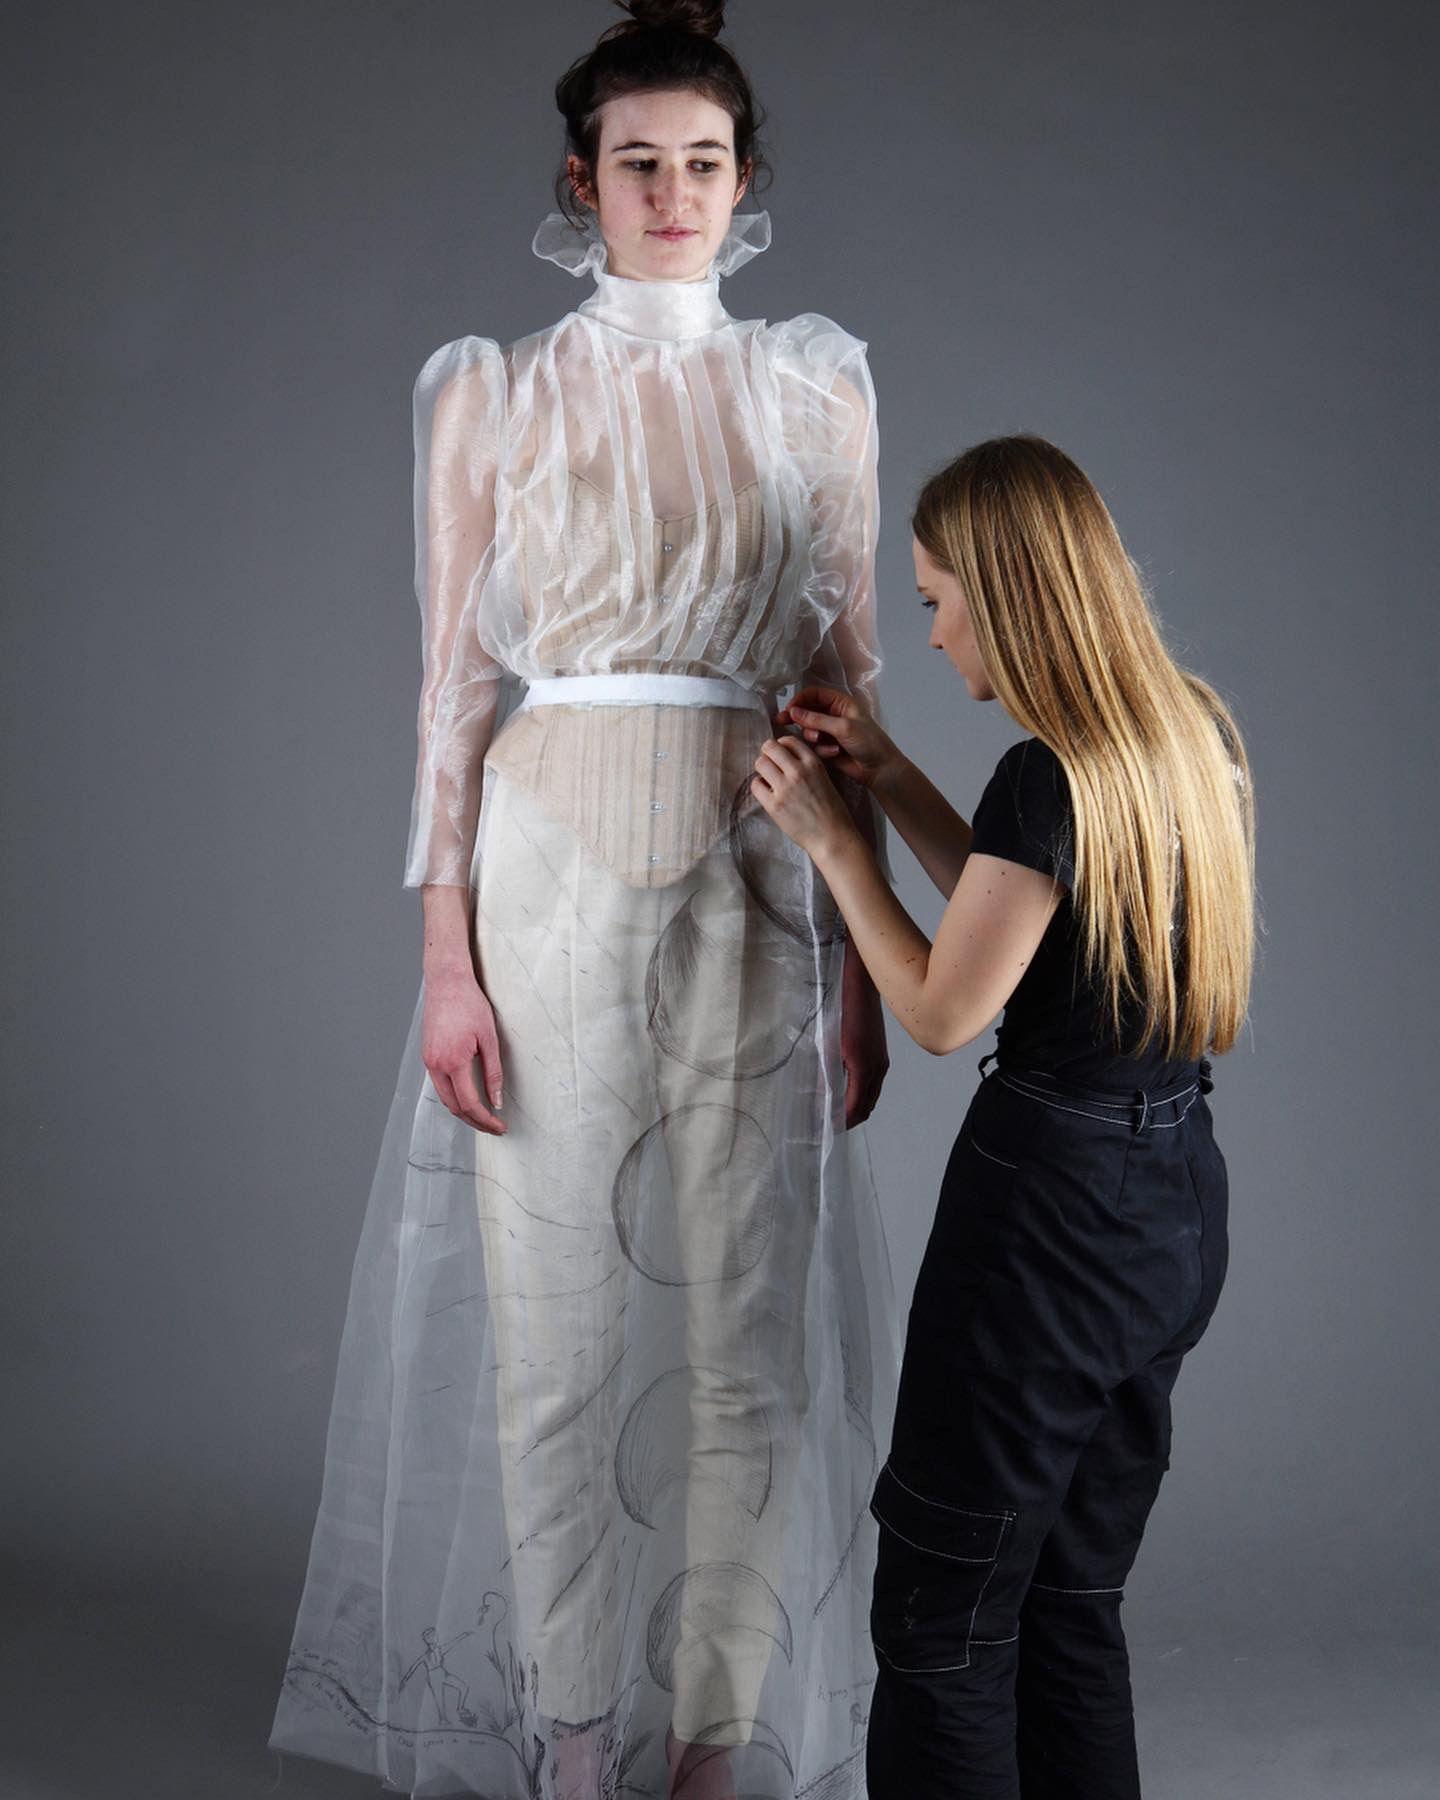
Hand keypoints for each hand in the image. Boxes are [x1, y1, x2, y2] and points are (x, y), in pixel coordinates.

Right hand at [422, 969, 506, 1134]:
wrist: (446, 982)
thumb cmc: (469, 1004)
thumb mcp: (489, 1039)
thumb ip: (493, 1072)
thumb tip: (497, 1100)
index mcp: (453, 1062)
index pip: (470, 1104)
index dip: (486, 1120)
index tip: (500, 1127)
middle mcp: (436, 1065)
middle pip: (454, 1107)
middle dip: (475, 1121)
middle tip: (494, 1126)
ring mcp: (428, 1061)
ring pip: (444, 1098)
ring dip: (463, 1110)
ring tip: (483, 1115)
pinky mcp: (427, 1055)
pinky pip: (439, 1084)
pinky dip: (453, 1095)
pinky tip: (468, 1095)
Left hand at [751, 734, 858, 860]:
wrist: (832, 836)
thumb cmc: (831, 810)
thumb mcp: (825, 778)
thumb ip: (807, 765)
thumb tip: (786, 757)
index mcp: (813, 763)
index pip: (788, 740)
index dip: (781, 746)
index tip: (781, 755)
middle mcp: (798, 771)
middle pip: (769, 747)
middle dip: (767, 754)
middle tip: (770, 765)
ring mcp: (785, 788)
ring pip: (760, 763)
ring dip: (762, 769)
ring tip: (769, 779)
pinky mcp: (774, 805)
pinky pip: (756, 785)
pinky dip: (759, 787)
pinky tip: (768, 793)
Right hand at [774, 686, 901, 790]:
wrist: (879, 769)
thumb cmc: (868, 743)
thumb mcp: (842, 727)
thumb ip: (816, 719)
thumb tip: (793, 711)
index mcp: (841, 702)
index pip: (814, 694)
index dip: (800, 700)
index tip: (789, 709)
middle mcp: (834, 714)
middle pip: (807, 711)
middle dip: (798, 718)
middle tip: (781, 721)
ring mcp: (830, 732)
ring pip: (809, 730)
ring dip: (813, 736)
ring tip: (823, 742)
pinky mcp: (827, 747)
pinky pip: (814, 746)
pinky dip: (822, 750)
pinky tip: (836, 754)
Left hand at [841, 941, 888, 1127]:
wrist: (861, 986)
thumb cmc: (842, 1012)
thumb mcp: (828, 1044)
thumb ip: (825, 1073)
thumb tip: (819, 1097)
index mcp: (865, 1069)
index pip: (855, 1108)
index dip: (841, 1123)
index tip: (826, 1131)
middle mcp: (878, 1069)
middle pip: (867, 1107)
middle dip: (849, 1120)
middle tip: (828, 1126)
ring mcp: (882, 1062)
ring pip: (871, 1096)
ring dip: (856, 1107)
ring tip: (835, 1112)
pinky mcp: (880, 1054)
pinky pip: (873, 1084)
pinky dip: (861, 1094)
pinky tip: (845, 1091)